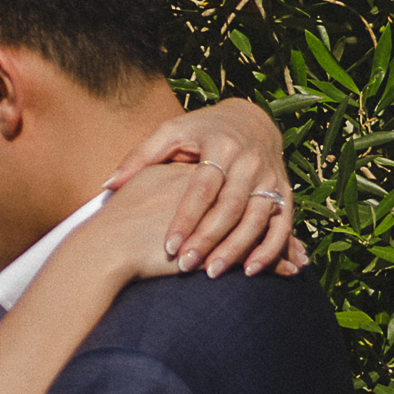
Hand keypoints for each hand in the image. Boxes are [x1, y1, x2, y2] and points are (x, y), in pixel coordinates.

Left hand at [105, 97, 302, 276]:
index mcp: (220, 145)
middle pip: (230, 206)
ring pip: (256, 219)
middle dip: (208, 239)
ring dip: (237, 249)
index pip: (202, 187)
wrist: (251, 119)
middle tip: (186, 266)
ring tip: (213, 273)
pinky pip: (282, 225)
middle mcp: (250, 161)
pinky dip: (270, 249)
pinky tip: (251, 271)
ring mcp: (270, 177)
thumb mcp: (171, 132)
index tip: (169, 245)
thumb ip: (141, 157)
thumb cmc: (201, 130)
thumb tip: (109, 184)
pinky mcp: (285, 193)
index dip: (186, 217)